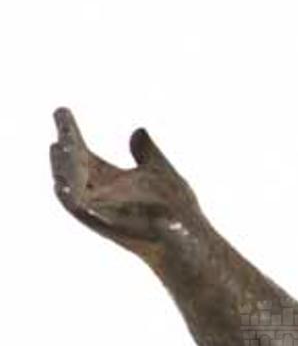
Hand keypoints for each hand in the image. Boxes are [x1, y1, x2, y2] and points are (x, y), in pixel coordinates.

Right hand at [50, 109, 201, 253]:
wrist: (190, 233)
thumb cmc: (178, 208)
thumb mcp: (158, 169)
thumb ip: (145, 152)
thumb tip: (138, 131)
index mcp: (110, 180)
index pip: (82, 153)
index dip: (70, 132)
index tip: (62, 112)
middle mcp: (101, 194)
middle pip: (72, 166)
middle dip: (64, 145)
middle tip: (60, 119)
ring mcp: (101, 209)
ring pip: (68, 187)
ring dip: (61, 167)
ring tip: (58, 145)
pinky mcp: (104, 223)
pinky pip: (78, 209)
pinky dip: (69, 194)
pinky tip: (63, 180)